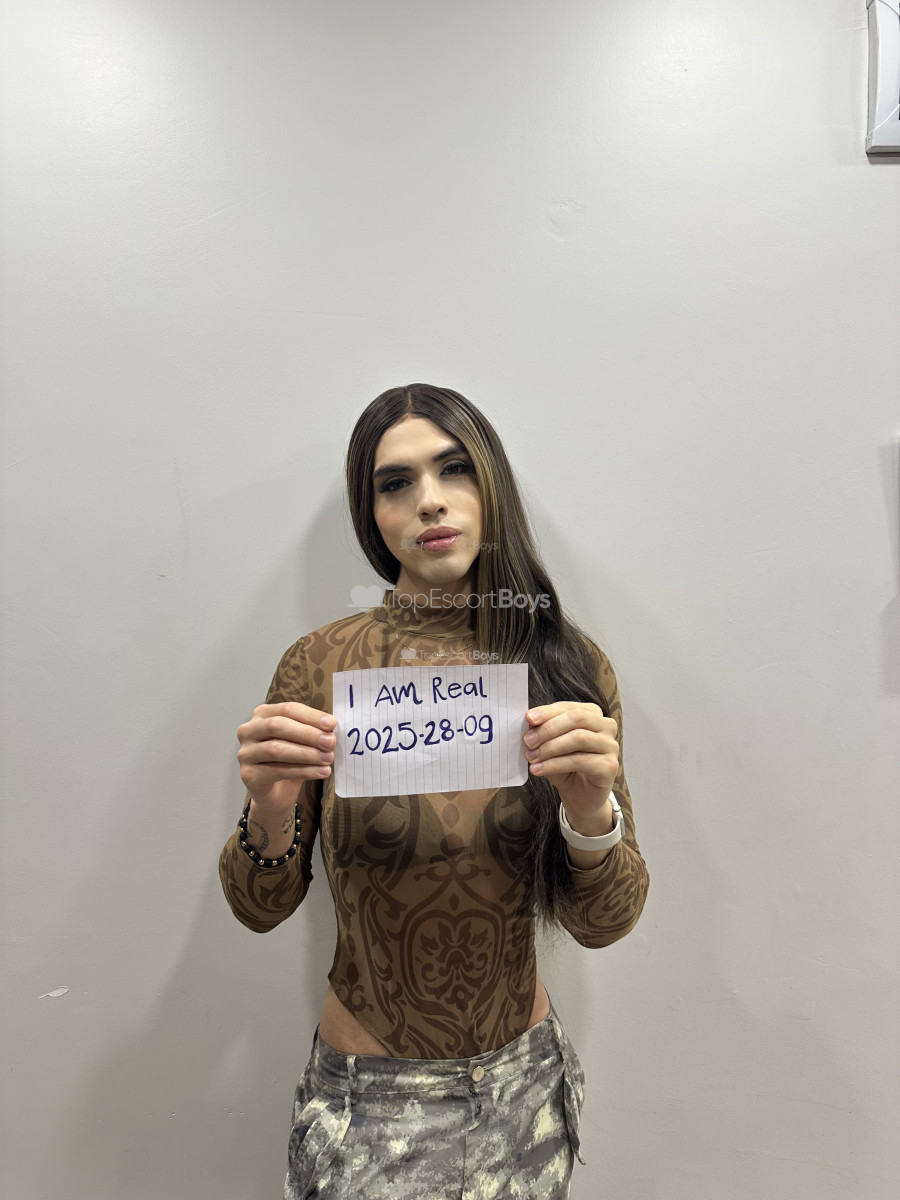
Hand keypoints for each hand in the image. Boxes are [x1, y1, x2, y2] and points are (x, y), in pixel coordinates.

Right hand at [237, 702, 336, 814]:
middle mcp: (248, 731)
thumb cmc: (289, 761)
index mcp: (262, 715)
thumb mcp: (301, 741)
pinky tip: (321, 772)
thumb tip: (330, 726)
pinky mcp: (248, 774)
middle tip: (330, 742)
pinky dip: (303, 771)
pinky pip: (278, 771)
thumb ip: (312, 731)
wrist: (276, 793)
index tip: (332, 724)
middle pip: (278, 726)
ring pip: (277, 749)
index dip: (310, 716)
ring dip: (307, 754)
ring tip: (328, 759)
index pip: (287, 709)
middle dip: (307, 734)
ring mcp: (245, 753)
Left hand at [523, 702, 618, 831]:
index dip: (548, 712)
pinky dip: (555, 764)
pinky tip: (539, 769)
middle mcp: (606, 726)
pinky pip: (579, 760)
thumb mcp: (551, 745)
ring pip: (579, 738)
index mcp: (592, 714)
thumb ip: (544, 732)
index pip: (569, 707)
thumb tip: (529, 721)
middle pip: (577, 718)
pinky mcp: (610, 766)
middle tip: (528, 741)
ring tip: (531, 757)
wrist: (580, 797)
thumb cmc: (567, 767)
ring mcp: (611, 746)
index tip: (528, 718)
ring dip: (550, 747)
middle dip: (549, 728)